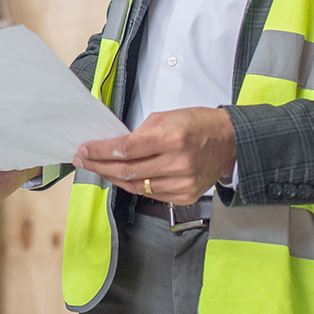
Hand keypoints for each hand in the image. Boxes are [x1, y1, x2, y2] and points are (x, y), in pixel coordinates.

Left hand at [73, 107, 236, 206]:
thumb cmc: (199, 125)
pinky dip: (133, 186)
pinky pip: (150, 194)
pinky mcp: (184, 196)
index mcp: (171, 138)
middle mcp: (176, 163)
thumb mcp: (167, 117)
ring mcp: (181, 183)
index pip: (125, 149)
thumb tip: (116, 146)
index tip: (85, 150)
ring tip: (98, 169)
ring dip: (112, 178)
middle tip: (83, 160)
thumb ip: (140, 133)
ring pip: (136, 186)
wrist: (230, 142)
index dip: (100, 151)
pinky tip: (122, 178)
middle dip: (99, 165)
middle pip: (126, 171)